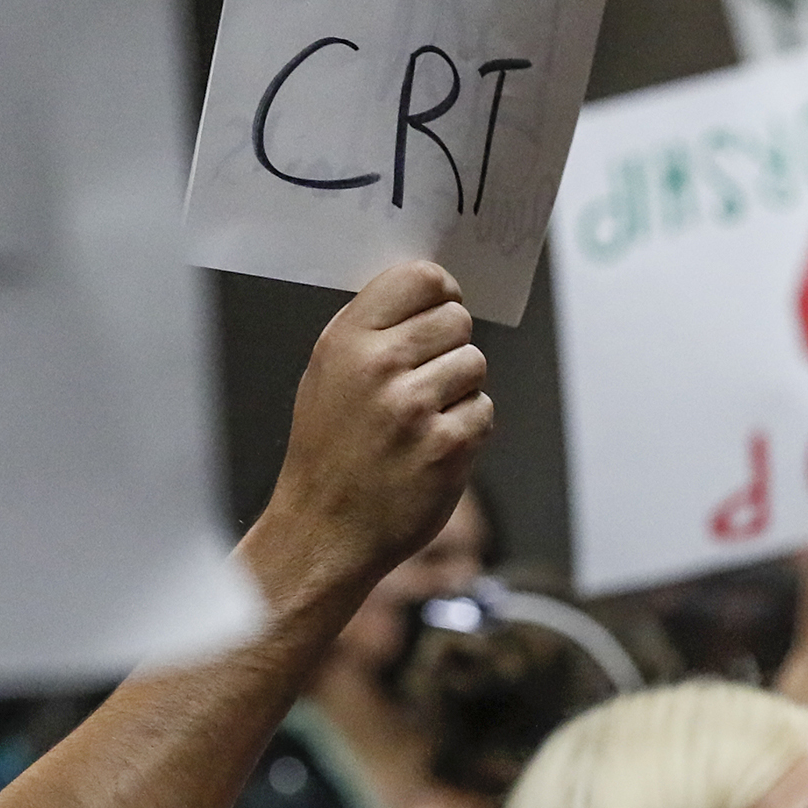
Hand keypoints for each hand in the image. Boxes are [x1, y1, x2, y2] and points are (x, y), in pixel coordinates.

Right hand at [243, 263, 492, 623]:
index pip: (421, 278)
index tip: (438, 310)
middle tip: (423, 380)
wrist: (324, 530)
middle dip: (448, 346)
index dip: (440, 293)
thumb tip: (431, 292)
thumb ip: (373, 329)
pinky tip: (432, 447)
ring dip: (459, 390)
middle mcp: (380, 368)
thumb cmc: (329, 448)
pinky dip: (467, 428)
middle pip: (456, 320)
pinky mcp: (448, 447)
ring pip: (474, 364)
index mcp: (348, 340)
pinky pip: (483, 410)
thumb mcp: (327, 373)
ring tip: (422, 418)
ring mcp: (415, 409)